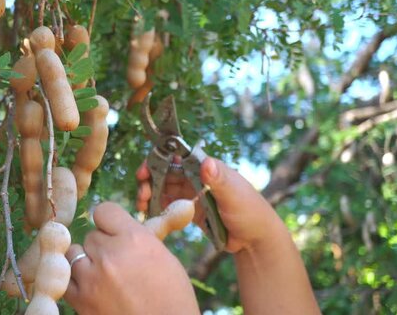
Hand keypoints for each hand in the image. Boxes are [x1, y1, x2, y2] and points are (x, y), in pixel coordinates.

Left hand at [64, 202, 200, 314]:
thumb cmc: (172, 299)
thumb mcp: (165, 258)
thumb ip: (142, 236)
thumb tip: (132, 218)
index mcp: (134, 239)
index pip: (104, 210)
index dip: (110, 222)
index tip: (115, 232)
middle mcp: (110, 255)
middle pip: (91, 235)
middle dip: (102, 247)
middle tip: (118, 264)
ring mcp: (92, 278)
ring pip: (74, 254)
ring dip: (87, 263)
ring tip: (104, 277)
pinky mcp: (80, 300)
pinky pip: (67, 279)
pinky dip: (76, 281)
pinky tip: (92, 288)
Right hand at [136, 156, 284, 252]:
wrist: (255, 238)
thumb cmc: (250, 211)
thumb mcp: (235, 194)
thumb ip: (219, 179)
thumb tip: (205, 162)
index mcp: (206, 167)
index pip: (176, 157)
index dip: (157, 161)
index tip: (144, 172)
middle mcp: (196, 177)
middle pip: (165, 172)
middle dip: (149, 180)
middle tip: (141, 195)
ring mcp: (191, 193)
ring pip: (163, 188)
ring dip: (150, 194)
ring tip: (142, 206)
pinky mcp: (188, 210)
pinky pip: (168, 205)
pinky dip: (157, 207)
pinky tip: (150, 215)